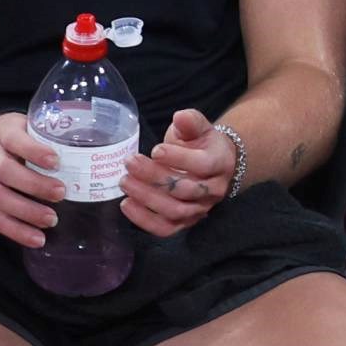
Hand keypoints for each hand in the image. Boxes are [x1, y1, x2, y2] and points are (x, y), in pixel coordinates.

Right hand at [0, 113, 63, 248]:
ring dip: (25, 212)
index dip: (34, 151)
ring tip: (51, 220)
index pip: (15, 140)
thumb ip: (41, 135)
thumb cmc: (3, 137)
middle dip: (34, 185)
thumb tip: (82, 149)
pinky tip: (35, 238)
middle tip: (60, 193)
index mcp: (1, 132)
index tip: (56, 161)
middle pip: (5, 171)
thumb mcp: (18, 125)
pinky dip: (14, 230)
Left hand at [120, 108, 236, 236]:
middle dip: (155, 177)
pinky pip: (166, 229)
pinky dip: (144, 220)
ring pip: (175, 210)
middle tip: (130, 162)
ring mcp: (200, 209)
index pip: (202, 165)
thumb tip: (180, 117)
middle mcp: (213, 190)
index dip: (179, 159)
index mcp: (220, 163)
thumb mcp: (199, 128)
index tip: (155, 150)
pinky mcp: (186, 223)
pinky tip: (126, 204)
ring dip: (147, 198)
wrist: (215, 166)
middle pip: (185, 189)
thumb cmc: (202, 144)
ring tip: (125, 182)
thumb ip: (191, 122)